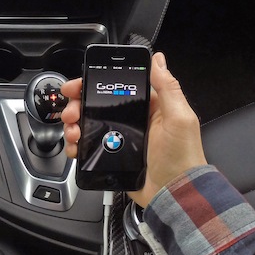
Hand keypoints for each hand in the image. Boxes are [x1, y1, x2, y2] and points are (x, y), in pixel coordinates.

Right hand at [60, 51, 206, 206]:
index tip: (79, 83)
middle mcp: (132, 120)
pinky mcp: (111, 155)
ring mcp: (120, 138)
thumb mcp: (178, 117)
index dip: (95, 82)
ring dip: (75, 122)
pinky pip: (88, 145)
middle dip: (78, 103)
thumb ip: (168, 87)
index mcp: (148, 107)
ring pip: (88, 123)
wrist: (174, 195)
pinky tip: (75, 145)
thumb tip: (157, 59)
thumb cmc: (182, 157)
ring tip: (73, 129)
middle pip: (96, 103)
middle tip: (72, 110)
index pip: (116, 86)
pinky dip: (76, 144)